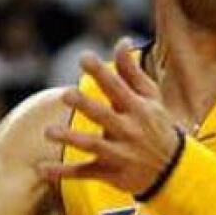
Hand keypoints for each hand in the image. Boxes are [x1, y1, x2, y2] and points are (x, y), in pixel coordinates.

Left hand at [41, 39, 180, 195]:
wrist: (174, 170)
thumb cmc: (157, 125)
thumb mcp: (150, 98)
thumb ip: (131, 71)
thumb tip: (121, 41)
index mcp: (138, 108)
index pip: (118, 87)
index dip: (101, 72)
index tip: (83, 57)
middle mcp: (129, 130)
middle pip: (104, 116)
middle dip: (85, 105)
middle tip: (66, 95)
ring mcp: (120, 154)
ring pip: (92, 146)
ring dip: (70, 139)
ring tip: (48, 132)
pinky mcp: (111, 173)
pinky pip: (84, 173)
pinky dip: (63, 173)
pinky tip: (41, 169)